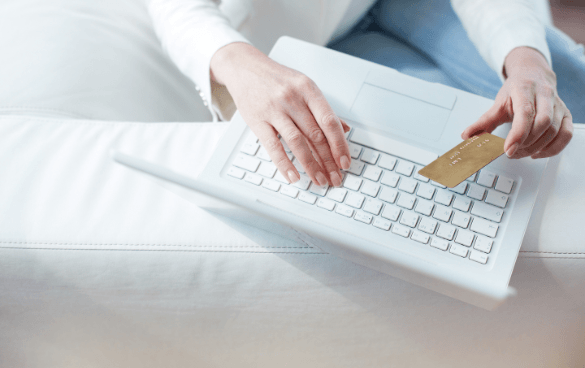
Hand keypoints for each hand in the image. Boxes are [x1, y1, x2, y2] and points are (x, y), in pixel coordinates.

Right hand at [210, 42, 350, 186]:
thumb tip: (344, 129)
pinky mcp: (257, 120)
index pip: (329, 121)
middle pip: (316, 135)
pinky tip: (293, 176)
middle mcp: (293, 98)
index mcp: (308, 89)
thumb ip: (322, 108)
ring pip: (297, 143)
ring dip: (311, 165)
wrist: (244, 67)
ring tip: (319, 180)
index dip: (339, 145)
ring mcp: (274, 109)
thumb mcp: (303, 86)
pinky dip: (284, 164)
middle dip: (328, 161)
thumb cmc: (276, 78)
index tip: (345, 162)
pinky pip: (273, 146)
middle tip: (335, 178)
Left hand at [462, 47, 572, 158]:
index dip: (518, 134)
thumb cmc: (516, 89)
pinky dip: (553, 148)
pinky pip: (566, 135)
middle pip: (543, 123)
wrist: (533, 74)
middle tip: (512, 152)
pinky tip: (538, 153)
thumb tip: (466, 136)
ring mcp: (558, 105)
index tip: (508, 149)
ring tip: (521, 152)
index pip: (526, 113)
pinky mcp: (566, 114)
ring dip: (537, 147)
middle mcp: (545, 95)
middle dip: (526, 143)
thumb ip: (483, 121)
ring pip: (555, 131)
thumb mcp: (498, 102)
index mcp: (525, 89)